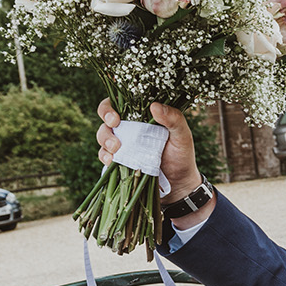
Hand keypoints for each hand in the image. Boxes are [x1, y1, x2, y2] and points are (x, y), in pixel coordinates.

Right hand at [96, 99, 206, 213]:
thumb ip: (173, 119)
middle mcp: (130, 126)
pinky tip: (111, 161)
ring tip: (116, 148)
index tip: (116, 117)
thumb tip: (154, 105)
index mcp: (143, 115)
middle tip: (113, 127)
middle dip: (105, 121)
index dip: (111, 106)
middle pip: (106, 116)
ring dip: (105, 140)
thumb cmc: (182, 155)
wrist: (179, 182)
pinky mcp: (119, 159)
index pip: (121, 102)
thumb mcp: (183, 136)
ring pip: (103, 135)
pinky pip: (104, 154)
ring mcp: (123, 143)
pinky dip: (105, 156)